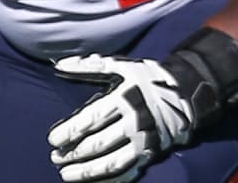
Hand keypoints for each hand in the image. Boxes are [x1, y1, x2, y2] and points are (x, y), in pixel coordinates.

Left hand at [48, 29, 237, 182]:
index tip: (52, 139)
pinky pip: (127, 172)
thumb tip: (59, 65)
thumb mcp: (119, 66)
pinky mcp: (150, 154)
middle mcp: (134, 122)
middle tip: (56, 158)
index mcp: (124, 98)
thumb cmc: (144, 78)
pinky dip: (108, 179)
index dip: (70, 131)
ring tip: (66, 174)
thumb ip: (88, 67)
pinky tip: (91, 181)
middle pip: (99, 143)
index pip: (92, 119)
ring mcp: (144, 141)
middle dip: (74, 153)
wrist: (184, 94)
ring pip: (111, 163)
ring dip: (87, 171)